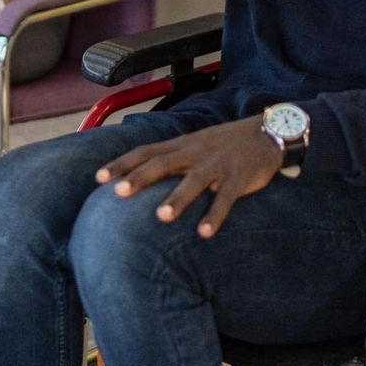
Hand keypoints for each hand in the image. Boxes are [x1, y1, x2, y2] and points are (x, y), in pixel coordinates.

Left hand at [94, 116, 288, 238]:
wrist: (266, 132)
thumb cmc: (224, 145)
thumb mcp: (194, 145)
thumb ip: (171, 159)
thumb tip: (139, 178)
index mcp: (181, 145)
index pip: (145, 151)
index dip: (122, 163)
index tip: (98, 178)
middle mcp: (195, 152)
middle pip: (163, 162)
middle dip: (140, 177)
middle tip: (118, 193)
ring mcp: (217, 164)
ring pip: (194, 181)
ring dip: (177, 198)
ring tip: (161, 217)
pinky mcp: (239, 177)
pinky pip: (227, 198)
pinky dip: (215, 215)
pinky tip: (204, 233)